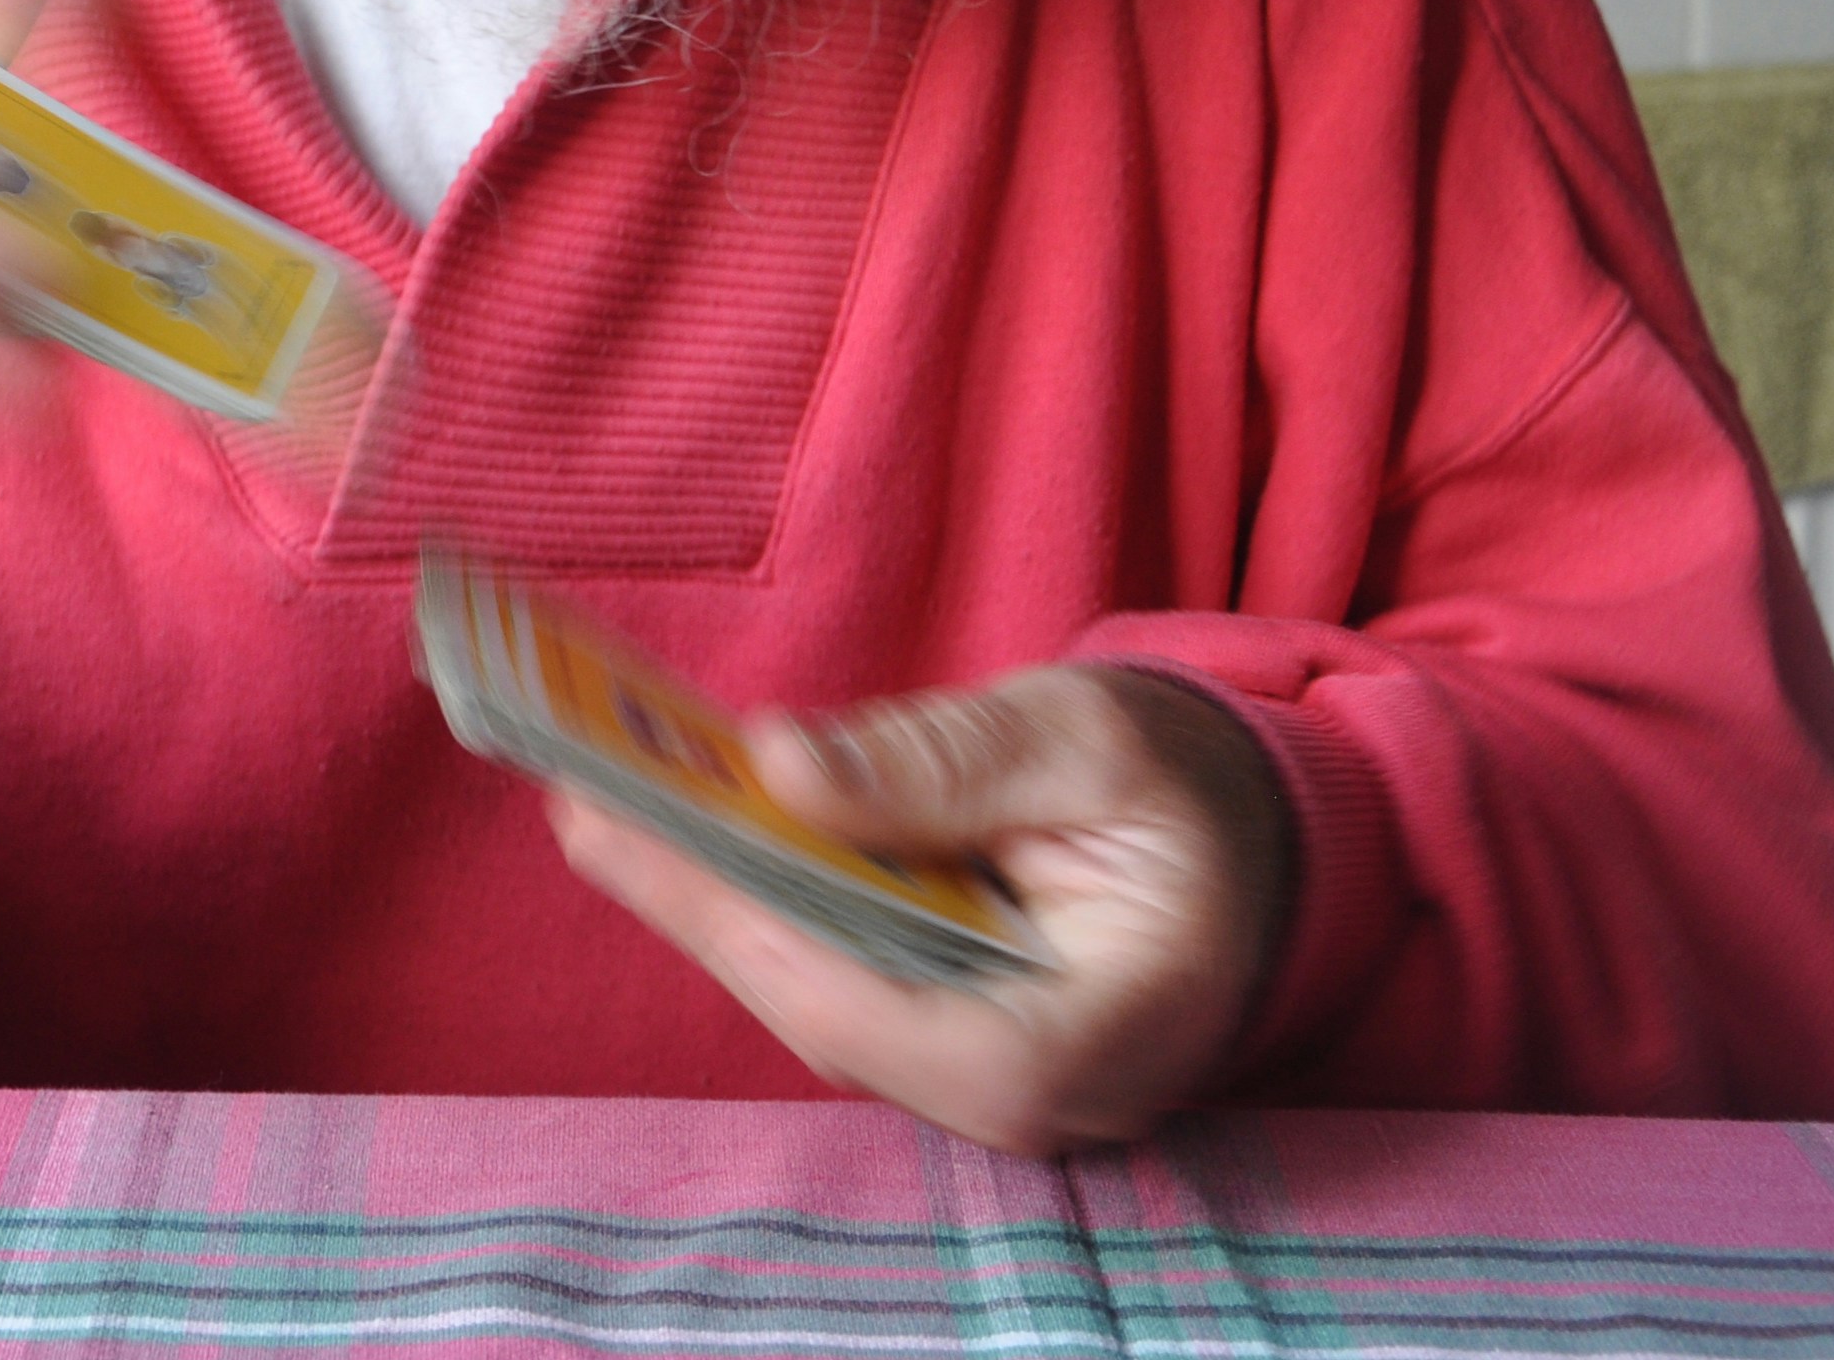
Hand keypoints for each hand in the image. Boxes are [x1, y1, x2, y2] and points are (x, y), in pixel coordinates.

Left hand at [550, 663, 1294, 1154]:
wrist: (1248, 837)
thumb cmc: (1188, 789)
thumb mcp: (1087, 739)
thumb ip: (945, 761)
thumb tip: (782, 764)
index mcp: (1093, 1040)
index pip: (899, 1024)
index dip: (767, 933)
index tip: (661, 841)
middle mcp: (1029, 1095)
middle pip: (830, 1015)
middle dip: (702, 907)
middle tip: (585, 802)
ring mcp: (979, 1077)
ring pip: (814, 1000)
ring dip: (708, 900)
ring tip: (601, 798)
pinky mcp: (941, 1037)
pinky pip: (830, 976)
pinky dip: (754, 901)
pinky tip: (678, 827)